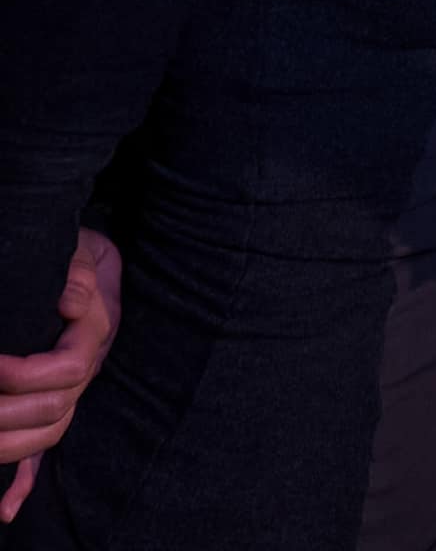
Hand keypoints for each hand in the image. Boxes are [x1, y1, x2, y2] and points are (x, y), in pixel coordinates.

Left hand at [0, 229, 122, 523]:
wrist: (98, 267)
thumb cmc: (81, 256)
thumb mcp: (83, 252)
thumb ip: (78, 272)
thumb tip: (70, 303)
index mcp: (94, 335)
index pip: (68, 368)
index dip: (28, 373)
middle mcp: (85, 371)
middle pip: (56, 410)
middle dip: (7, 410)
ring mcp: (70, 392)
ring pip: (47, 435)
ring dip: (9, 445)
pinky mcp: (53, 405)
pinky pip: (42, 452)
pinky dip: (23, 483)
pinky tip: (3, 512)